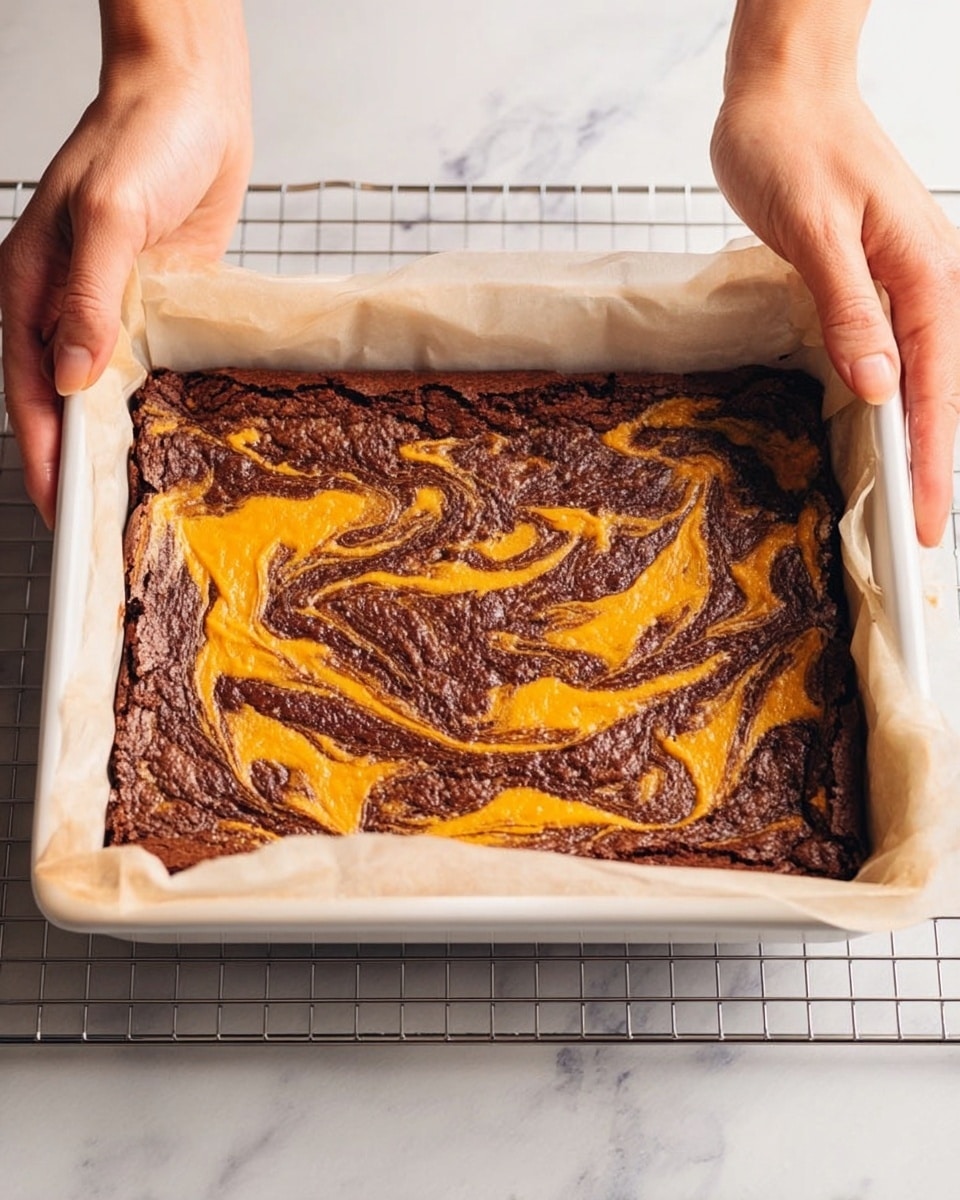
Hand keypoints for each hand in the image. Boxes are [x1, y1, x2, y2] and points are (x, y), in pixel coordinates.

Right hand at [0, 2, 251, 527]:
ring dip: (124, 448)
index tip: (62, 516)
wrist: (196, 99)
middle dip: (82, 468)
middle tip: (107, 532)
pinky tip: (181, 447)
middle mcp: (71, 310)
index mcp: (33, 290)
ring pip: (114, 398)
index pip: (33, 394)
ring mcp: (118, 312)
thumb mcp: (110, 214)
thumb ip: (89, 295)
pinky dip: (162, 411)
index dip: (45, 458)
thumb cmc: (142, 137)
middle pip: (70, 407)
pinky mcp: (163, 310)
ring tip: (144, 505)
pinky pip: (157, 373)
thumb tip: (75, 374)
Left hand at [712, 59, 959, 547]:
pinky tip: (883, 431)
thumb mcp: (814, 230)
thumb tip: (879, 384)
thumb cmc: (794, 146)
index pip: (935, 392)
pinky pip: (893, 353)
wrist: (781, 92)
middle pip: (938, 394)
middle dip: (931, 469)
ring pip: (920, 378)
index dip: (932, 465)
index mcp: (923, 275)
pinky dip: (892, 401)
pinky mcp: (872, 280)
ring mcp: (902, 282)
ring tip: (907, 502)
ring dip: (915, 442)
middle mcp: (924, 282)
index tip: (928, 525)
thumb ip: (850, 309)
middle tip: (918, 539)